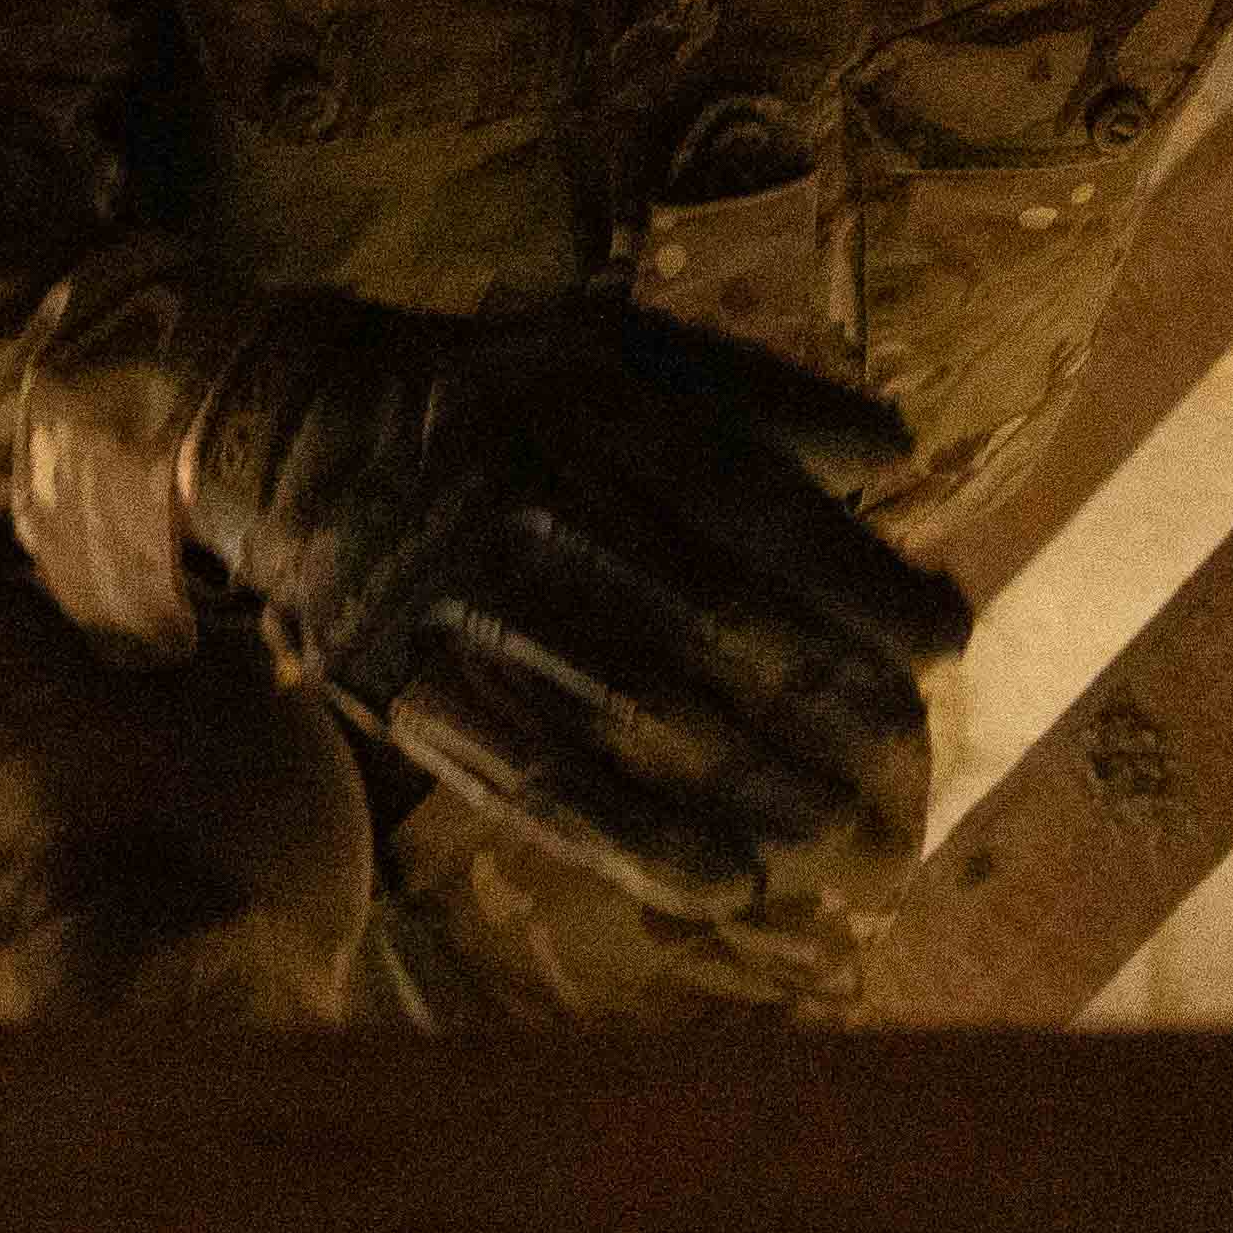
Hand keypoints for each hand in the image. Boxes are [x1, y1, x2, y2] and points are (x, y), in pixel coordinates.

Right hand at [178, 293, 969, 915]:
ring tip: (846, 834)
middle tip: (910, 756)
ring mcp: (459, 600)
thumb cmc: (494, 391)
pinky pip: (530, 779)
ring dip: (750, 783)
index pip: (743, 503)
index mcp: (585, 408)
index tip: (941, 638)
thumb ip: (757, 395)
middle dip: (821, 697)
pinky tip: (722, 884)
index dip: (852, 577)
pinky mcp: (406, 686)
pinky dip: (632, 842)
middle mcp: (524, 499)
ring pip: (628, 711)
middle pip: (702, 618)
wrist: (291, 432)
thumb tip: (896, 449)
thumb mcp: (616, 349)